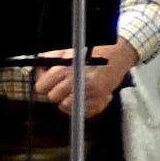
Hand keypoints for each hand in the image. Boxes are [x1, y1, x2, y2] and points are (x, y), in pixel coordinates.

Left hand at [21, 38, 138, 116]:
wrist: (119, 53)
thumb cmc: (94, 49)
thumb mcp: (69, 48)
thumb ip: (51, 58)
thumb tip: (39, 68)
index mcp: (69, 68)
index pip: (42, 87)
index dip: (43, 82)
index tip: (47, 79)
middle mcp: (80, 82)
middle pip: (52, 98)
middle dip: (54, 91)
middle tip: (61, 83)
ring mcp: (92, 94)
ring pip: (65, 107)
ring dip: (66, 99)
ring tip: (73, 89)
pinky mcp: (101, 101)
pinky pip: (81, 112)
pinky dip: (80, 105)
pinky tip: (82, 95)